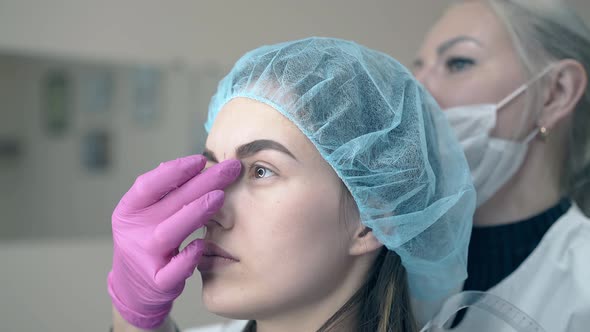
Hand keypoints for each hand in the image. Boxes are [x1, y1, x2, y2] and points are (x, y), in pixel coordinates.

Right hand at [107, 155, 240, 328]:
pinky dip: (187, 258)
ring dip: (195, 213)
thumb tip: (193, 163)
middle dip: (202, 183)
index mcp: (130, 210)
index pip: (147, 185)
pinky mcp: (157, 283)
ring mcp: (144, 258)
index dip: (173, 171)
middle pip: (169, 203)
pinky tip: (202, 245)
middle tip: (229, 169)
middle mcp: (133, 232)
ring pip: (169, 233)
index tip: (200, 159)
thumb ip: (166, 192)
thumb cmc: (148, 240)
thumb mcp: (148, 214)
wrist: (134, 287)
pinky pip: (173, 270)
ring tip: (220, 197)